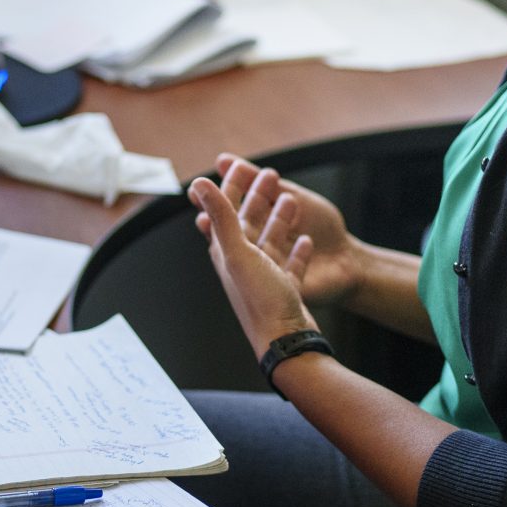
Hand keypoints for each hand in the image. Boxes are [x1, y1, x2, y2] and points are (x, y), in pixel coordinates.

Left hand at [207, 156, 364, 307]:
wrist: (286, 341)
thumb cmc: (260, 300)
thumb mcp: (238, 253)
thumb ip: (221, 217)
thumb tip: (199, 183)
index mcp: (226, 255)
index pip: (224, 213)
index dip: (230, 188)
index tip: (240, 166)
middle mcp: (242, 266)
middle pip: (249, 224)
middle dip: (258, 198)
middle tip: (271, 175)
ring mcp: (265, 279)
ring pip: (271, 242)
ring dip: (279, 220)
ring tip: (290, 201)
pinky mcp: (286, 291)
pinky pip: (292, 265)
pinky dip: (298, 250)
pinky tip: (307, 240)